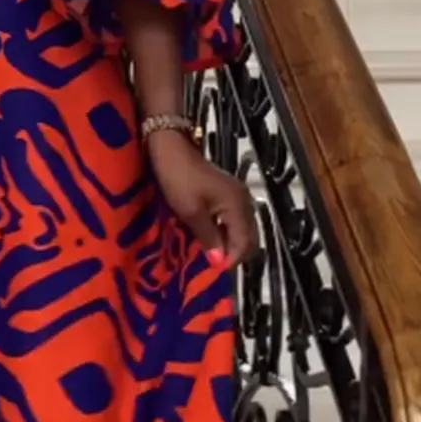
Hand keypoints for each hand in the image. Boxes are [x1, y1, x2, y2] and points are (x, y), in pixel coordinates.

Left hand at [147, 133, 257, 270]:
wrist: (171, 149)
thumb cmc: (179, 180)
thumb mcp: (191, 212)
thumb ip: (209, 238)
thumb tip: (220, 262)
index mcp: (237, 206)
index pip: (244, 242)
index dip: (231, 260)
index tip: (214, 272)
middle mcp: (243, 201)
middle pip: (249, 237)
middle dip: (235, 254)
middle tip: (214, 266)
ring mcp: (237, 196)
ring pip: (243, 229)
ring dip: (231, 244)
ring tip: (213, 256)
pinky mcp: (228, 194)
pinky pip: (235, 220)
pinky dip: (227, 233)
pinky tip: (213, 239)